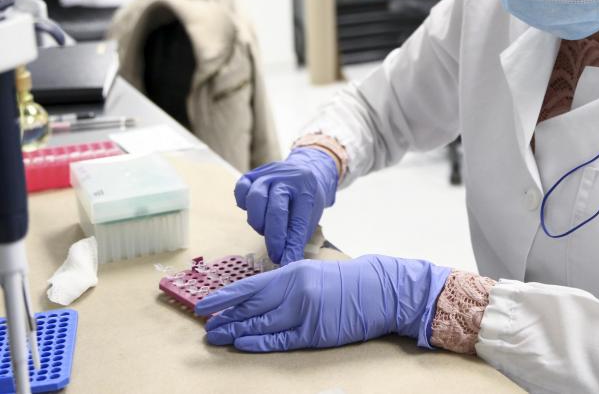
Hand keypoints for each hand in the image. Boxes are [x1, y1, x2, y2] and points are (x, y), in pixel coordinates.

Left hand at [196, 255, 451, 351]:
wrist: (378, 289)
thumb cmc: (343, 281)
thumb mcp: (310, 272)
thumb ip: (283, 283)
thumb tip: (252, 297)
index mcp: (292, 272)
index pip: (250, 285)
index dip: (225, 296)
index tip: (204, 304)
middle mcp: (295, 290)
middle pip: (252, 306)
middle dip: (226, 317)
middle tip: (205, 326)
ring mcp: (305, 312)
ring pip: (261, 324)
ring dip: (236, 330)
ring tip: (217, 336)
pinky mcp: (315, 333)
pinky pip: (280, 340)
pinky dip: (259, 342)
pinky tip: (242, 343)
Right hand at [234, 148, 337, 264]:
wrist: (302, 172)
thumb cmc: (305, 200)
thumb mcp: (309, 217)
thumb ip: (296, 238)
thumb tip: (288, 263)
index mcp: (306, 189)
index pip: (296, 221)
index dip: (289, 244)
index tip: (285, 262)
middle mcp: (286, 178)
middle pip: (275, 209)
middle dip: (273, 236)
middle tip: (275, 253)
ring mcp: (268, 173)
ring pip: (255, 198)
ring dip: (258, 221)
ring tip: (265, 230)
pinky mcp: (251, 175)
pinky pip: (241, 189)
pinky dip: (243, 203)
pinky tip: (253, 212)